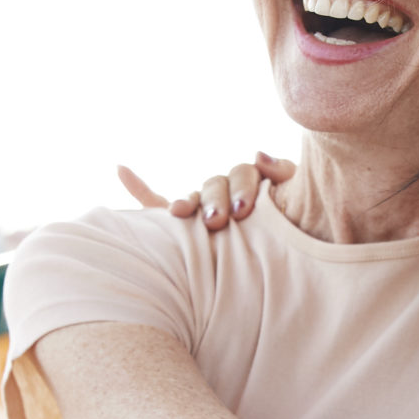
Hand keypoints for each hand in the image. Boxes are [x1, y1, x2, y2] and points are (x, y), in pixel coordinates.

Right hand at [118, 154, 295, 230]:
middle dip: (215, 200)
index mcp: (252, 184)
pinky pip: (154, 202)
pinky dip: (137, 187)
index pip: (242, 174)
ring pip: (192, 198)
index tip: (243, 209)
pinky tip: (121, 170)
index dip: (242, 187)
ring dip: (187, 201)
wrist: (294, 264)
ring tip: (180, 212)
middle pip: (216, 185)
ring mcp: (203, 209)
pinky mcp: (182, 227)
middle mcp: (225, 193)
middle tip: (218, 221)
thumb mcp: (296, 203)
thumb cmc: (297, 230)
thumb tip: (258, 154)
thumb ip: (284, 175)